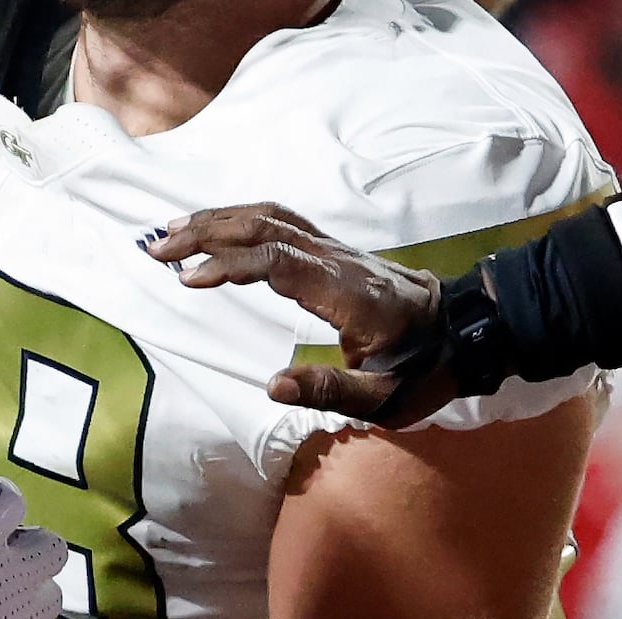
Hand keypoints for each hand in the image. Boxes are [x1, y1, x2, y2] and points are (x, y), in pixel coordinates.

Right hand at [148, 203, 455, 424]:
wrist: (465, 331)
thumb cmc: (423, 369)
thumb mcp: (383, 397)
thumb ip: (329, 390)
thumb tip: (273, 387)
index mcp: (346, 293)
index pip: (277, 263)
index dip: (228, 265)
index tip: (187, 279)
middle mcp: (337, 260)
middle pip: (264, 228)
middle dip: (206, 233)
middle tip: (156, 248)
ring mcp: (335, 250)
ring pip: (270, 218)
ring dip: (217, 220)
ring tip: (170, 232)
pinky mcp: (332, 251)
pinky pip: (280, 223)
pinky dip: (239, 220)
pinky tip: (214, 230)